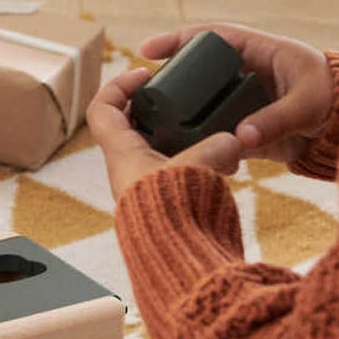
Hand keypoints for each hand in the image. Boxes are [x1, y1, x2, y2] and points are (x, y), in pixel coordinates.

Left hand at [88, 68, 244, 201]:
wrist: (180, 264)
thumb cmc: (177, 215)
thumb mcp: (198, 169)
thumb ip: (216, 146)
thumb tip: (236, 139)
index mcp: (122, 154)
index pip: (102, 109)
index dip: (118, 85)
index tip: (145, 74)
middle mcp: (128, 169)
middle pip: (132, 125)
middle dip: (159, 109)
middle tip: (184, 97)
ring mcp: (146, 186)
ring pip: (159, 149)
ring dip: (184, 137)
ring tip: (213, 129)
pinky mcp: (167, 202)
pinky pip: (179, 170)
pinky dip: (199, 160)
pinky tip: (225, 162)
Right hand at [139, 23, 332, 163]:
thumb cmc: (335, 100)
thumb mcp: (307, 104)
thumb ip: (275, 119)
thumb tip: (239, 139)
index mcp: (256, 50)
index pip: (209, 37)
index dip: (176, 40)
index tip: (146, 50)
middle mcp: (242, 73)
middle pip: (195, 70)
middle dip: (167, 78)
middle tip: (139, 91)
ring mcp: (241, 100)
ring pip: (200, 101)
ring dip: (178, 111)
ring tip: (149, 121)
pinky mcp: (244, 127)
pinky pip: (214, 130)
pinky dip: (198, 139)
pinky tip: (178, 149)